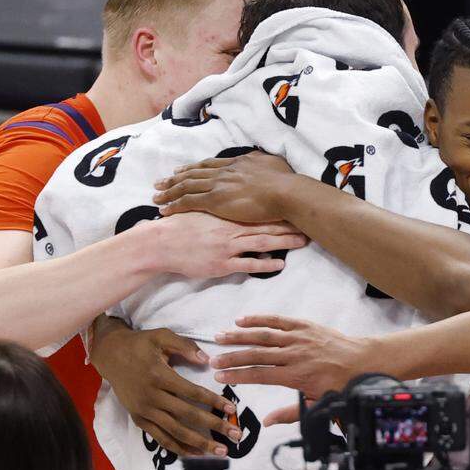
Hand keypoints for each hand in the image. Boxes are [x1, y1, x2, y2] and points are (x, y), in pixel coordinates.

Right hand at [89, 320, 240, 456]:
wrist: (110, 355)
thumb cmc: (140, 344)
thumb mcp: (162, 336)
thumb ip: (185, 346)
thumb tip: (207, 360)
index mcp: (160, 376)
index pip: (192, 392)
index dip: (213, 402)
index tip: (232, 409)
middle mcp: (152, 396)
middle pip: (188, 415)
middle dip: (214, 426)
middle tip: (235, 435)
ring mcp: (144, 410)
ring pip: (175, 431)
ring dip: (199, 443)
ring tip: (220, 451)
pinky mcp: (138, 419)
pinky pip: (160, 437)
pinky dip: (178, 447)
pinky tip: (195, 454)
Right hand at [152, 212, 307, 277]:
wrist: (160, 243)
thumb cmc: (179, 227)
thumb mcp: (201, 210)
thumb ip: (218, 208)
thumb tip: (233, 204)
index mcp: (225, 214)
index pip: (258, 210)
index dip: (278, 209)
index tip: (295, 207)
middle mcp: (230, 228)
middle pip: (266, 225)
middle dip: (289, 225)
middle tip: (309, 224)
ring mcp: (227, 246)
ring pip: (262, 242)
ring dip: (284, 242)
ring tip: (303, 242)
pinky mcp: (221, 264)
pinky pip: (248, 265)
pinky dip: (265, 265)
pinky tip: (280, 264)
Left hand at [153, 153, 296, 222]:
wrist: (285, 192)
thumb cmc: (285, 182)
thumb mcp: (273, 163)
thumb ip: (262, 162)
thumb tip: (261, 159)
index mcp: (237, 163)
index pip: (209, 165)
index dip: (193, 168)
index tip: (181, 170)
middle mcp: (224, 172)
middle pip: (193, 174)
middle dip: (175, 179)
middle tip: (160, 182)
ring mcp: (218, 185)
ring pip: (186, 186)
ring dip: (169, 191)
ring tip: (156, 196)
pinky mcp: (215, 201)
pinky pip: (188, 202)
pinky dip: (174, 205)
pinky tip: (164, 209)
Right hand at [209, 315, 374, 400]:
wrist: (364, 361)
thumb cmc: (341, 384)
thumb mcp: (318, 404)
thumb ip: (290, 413)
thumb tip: (267, 421)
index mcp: (296, 375)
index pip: (260, 374)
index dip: (238, 376)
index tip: (220, 376)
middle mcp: (295, 354)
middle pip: (257, 354)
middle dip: (232, 356)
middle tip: (212, 359)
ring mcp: (299, 338)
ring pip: (264, 335)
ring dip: (240, 335)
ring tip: (220, 337)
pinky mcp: (304, 326)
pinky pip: (279, 320)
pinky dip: (260, 319)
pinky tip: (243, 319)